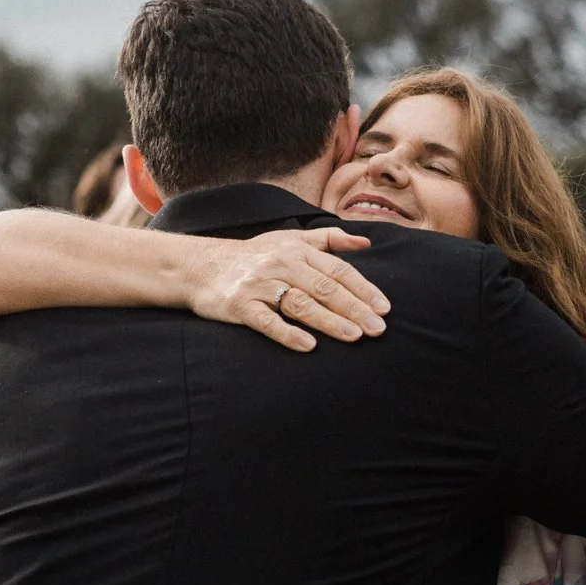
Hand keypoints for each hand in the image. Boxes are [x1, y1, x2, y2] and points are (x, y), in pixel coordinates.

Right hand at [187, 228, 387, 351]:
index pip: (338, 269)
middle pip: (324, 288)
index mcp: (298, 250)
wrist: (200, 265)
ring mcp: (260, 285)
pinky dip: (287, 333)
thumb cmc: (254, 254)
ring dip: (329, 321)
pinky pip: (267, 321)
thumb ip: (329, 239)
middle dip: (354, 308)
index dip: (363, 289)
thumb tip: (366, 241)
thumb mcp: (290, 238)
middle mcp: (282, 265)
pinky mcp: (240, 305)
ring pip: (301, 304)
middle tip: (378, 328)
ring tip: (355, 336)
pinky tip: (309, 346)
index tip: (384, 308)